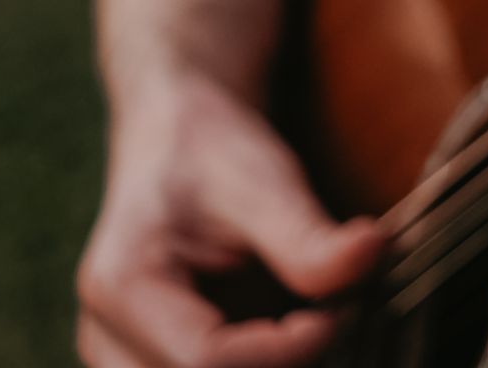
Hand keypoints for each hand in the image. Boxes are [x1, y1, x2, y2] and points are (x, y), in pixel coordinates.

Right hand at [77, 74, 383, 366]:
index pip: (208, 362)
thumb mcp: (264, 180)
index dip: (289, 348)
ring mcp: (128, 360)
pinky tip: (301, 321)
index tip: (345, 306)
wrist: (177, 142)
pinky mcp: (158, 364)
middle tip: (342, 304)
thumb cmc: (213, 152)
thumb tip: (377, 251)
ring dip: (282, 361)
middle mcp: (110, 340)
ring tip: (322, 308)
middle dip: (291, 359)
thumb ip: (309, 235)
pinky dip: (273, 360)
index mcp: (125, 288)